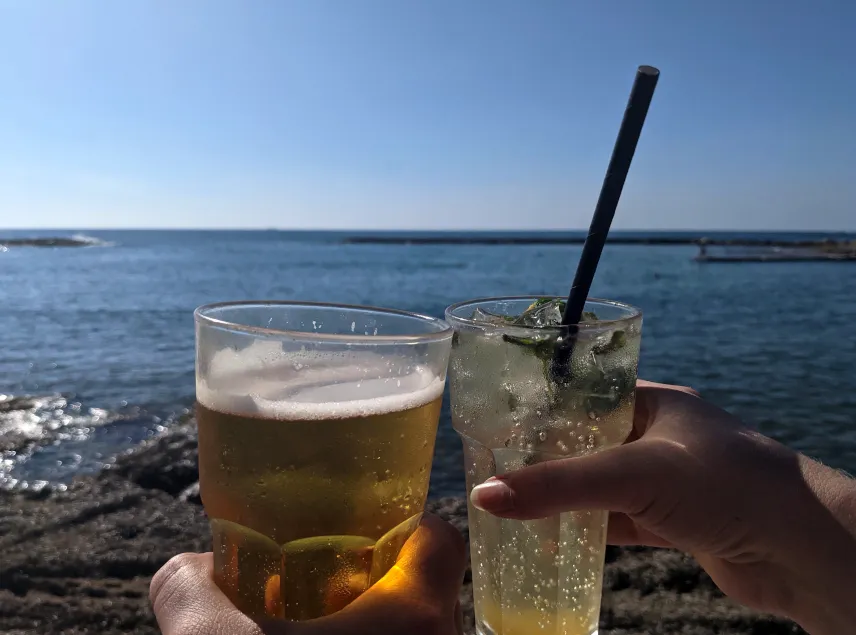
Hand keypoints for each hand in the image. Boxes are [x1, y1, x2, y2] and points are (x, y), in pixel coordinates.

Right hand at [150, 514, 465, 634]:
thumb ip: (192, 591)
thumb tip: (184, 569)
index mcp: (416, 616)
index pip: (439, 540)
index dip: (404, 525)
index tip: (360, 529)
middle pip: (424, 596)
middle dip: (374, 586)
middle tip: (319, 584)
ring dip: (369, 634)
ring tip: (307, 632)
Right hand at [470, 380, 855, 634]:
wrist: (801, 548)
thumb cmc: (729, 484)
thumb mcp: (635, 474)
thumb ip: (559, 484)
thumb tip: (487, 494)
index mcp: (650, 401)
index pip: (581, 395)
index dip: (539, 409)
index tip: (496, 425)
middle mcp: (656, 436)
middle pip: (584, 444)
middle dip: (543, 461)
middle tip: (494, 473)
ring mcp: (664, 481)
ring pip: (596, 487)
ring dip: (561, 501)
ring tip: (511, 509)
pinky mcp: (671, 522)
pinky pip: (614, 523)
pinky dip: (585, 534)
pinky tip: (552, 543)